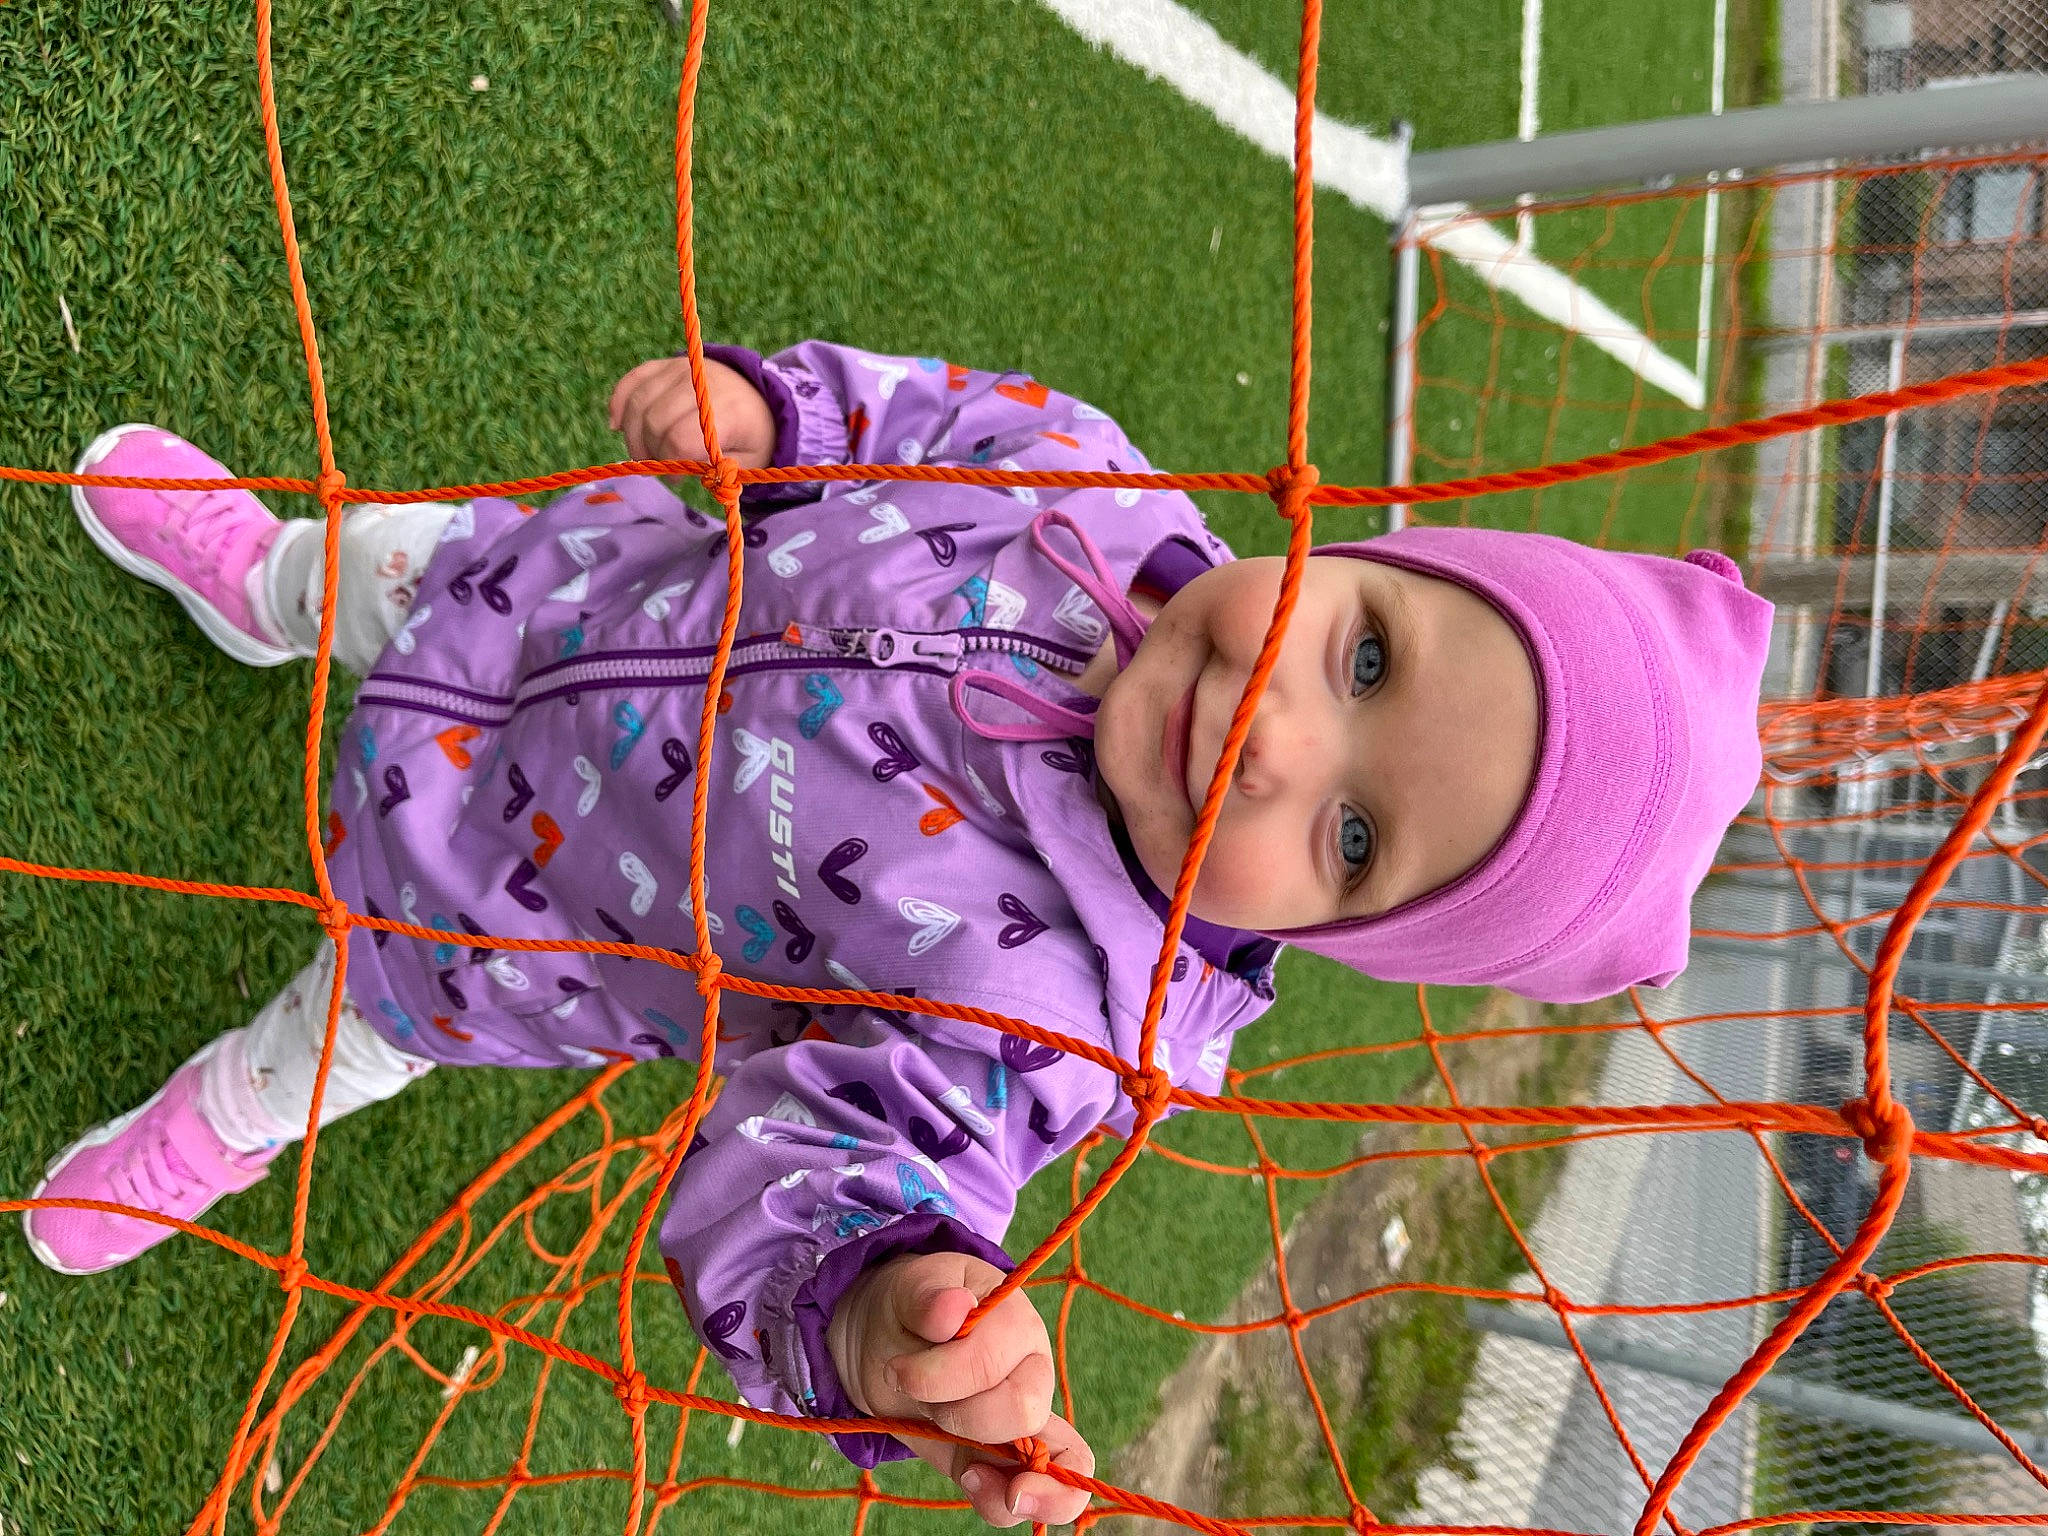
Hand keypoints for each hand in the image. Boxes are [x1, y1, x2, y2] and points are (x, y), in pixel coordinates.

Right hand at [607, 354, 775, 484]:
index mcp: (729, 410)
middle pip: (655, 421)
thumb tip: (680, 470)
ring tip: (644, 452)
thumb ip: (717, 472)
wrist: (756, 397)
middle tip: (658, 466)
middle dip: (649, 451)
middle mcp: (701, 383)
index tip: (677, 477)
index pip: (680, 438)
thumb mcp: (748, 462)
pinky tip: (617, 425)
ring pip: (638, 402)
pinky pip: (632, 380)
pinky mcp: (666, 364)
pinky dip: (619, 403)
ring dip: (632, 434)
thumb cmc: (750, 436)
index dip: (670, 461)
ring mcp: (681, 369)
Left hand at [829, 1252, 1095, 1527]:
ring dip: (1009, 1478)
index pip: (990, 1361)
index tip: (898, 1370)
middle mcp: (1031, 1374)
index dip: (941, 1374)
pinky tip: (975, 1486)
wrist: (891, 1339)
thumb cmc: (909, 1306)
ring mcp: (1021, 1423)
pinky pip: (1027, 1494)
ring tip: (973, 1477)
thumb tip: (955, 1307)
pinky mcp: (1000, 1461)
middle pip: (1021, 1411)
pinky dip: (1004, 1504)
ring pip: (1051, 1463)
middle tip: (921, 1400)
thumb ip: (928, 1296)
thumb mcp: (909, 1288)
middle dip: (961, 1416)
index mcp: (1015, 1324)